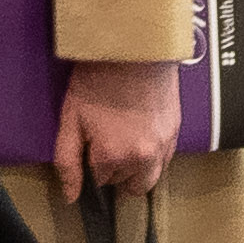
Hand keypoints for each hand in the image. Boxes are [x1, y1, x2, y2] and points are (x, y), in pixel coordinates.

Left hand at [53, 54, 185, 200]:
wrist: (134, 45)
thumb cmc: (99, 76)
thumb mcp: (71, 117)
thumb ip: (67, 162)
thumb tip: (71, 197)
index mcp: (114, 157)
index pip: (99, 182)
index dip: (91, 163)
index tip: (89, 143)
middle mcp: (143, 159)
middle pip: (126, 185)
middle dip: (113, 171)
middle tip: (104, 142)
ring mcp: (163, 146)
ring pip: (149, 179)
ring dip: (135, 170)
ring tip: (123, 141)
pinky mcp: (176, 132)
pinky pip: (165, 160)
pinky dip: (152, 156)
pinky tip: (140, 132)